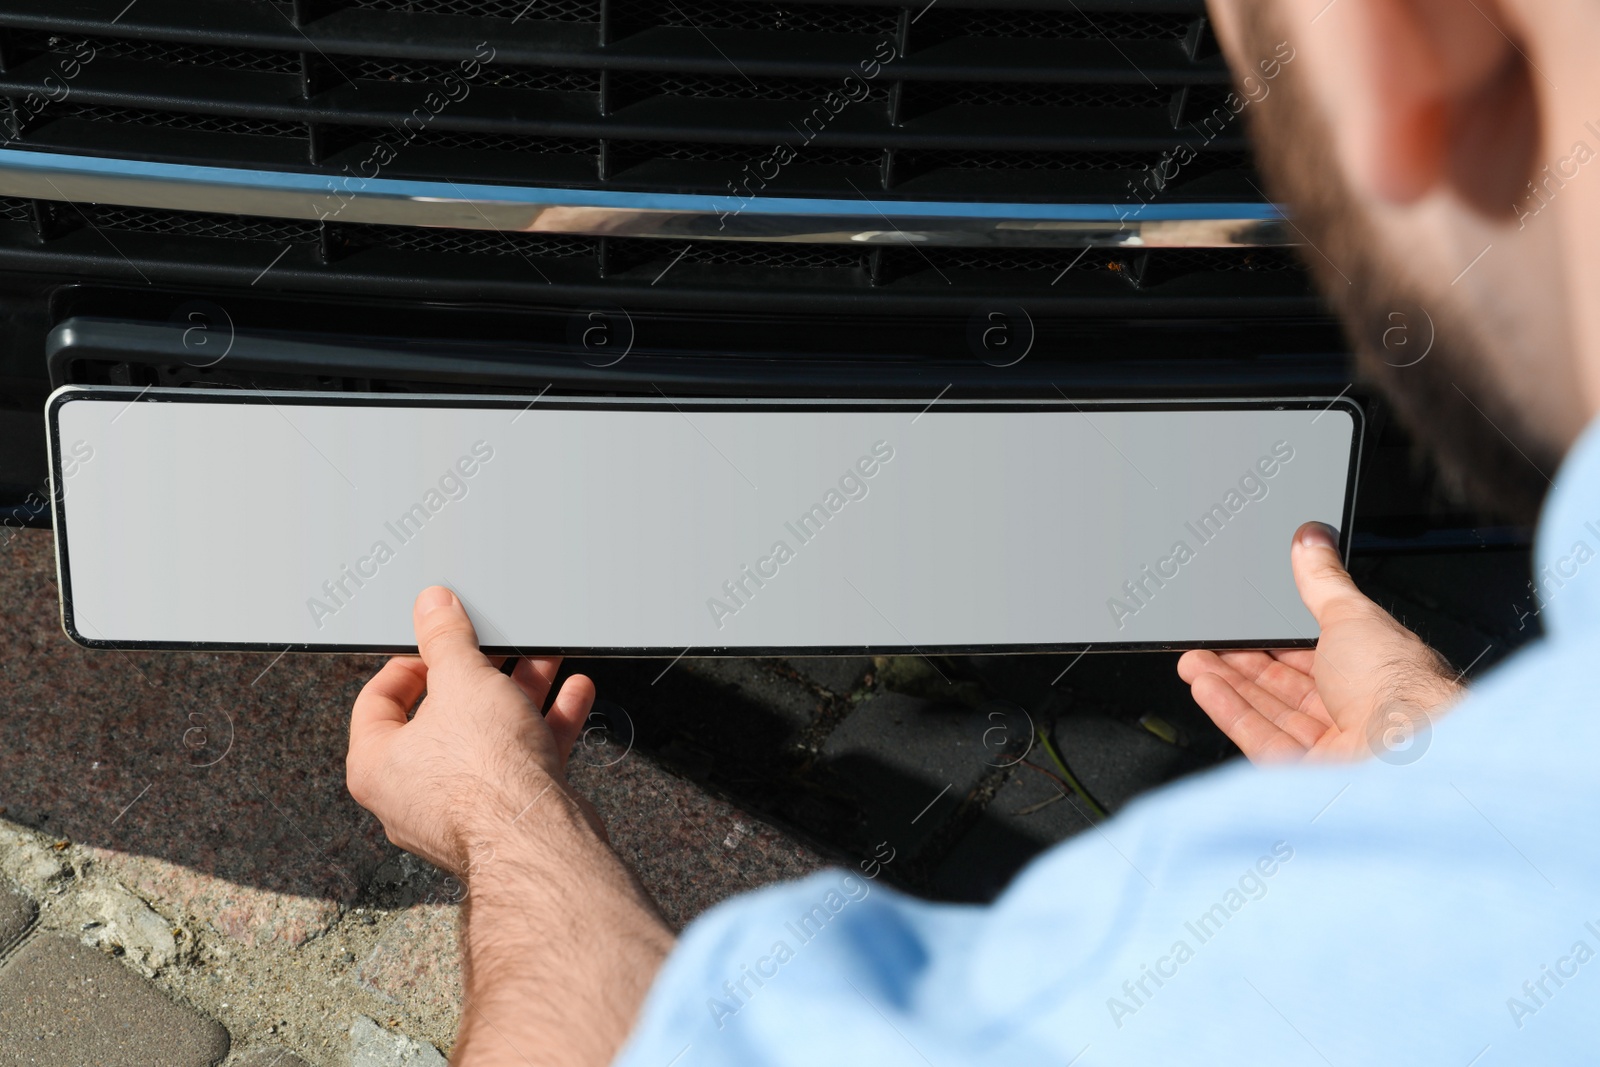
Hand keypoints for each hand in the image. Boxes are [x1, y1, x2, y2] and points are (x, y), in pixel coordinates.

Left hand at [347, 588, 673, 1066]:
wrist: (538, 841)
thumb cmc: (483, 778)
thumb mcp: (462, 681)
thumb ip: (446, 639)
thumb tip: (432, 607)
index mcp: (378, 766)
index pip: (378, 700)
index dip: (410, 661)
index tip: (438, 640)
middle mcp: (414, 794)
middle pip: (445, 716)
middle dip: (482, 673)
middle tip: (499, 645)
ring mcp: (464, 810)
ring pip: (491, 737)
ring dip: (522, 694)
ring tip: (545, 660)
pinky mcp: (511, 817)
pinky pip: (525, 762)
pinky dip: (548, 726)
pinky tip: (572, 695)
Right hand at [1178, 522, 1463, 762]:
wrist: (1406, 752)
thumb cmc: (1400, 688)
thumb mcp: (1352, 613)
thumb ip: (1322, 580)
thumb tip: (1312, 539)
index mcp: (1373, 672)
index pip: (1313, 654)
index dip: (1273, 638)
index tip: (1241, 624)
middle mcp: (1355, 712)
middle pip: (1285, 686)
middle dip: (1241, 661)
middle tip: (1207, 642)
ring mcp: (1330, 746)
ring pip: (1268, 711)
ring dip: (1227, 684)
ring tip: (1193, 660)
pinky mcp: (1305, 773)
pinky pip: (1258, 739)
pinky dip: (1229, 711)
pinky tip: (1204, 687)